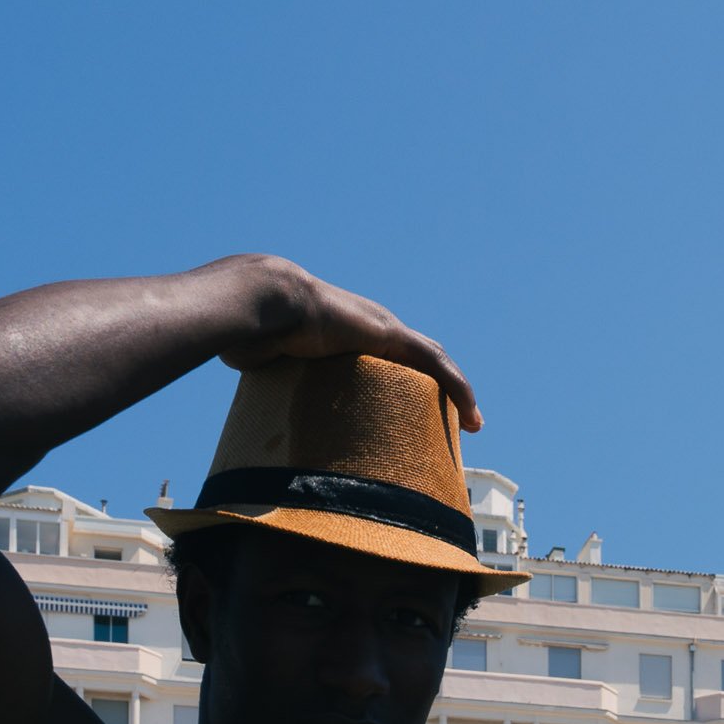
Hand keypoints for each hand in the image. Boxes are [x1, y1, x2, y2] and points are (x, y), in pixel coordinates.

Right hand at [218, 255, 481, 429]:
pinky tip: (472, 415)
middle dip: (439, 389)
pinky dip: (458, 389)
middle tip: (456, 420)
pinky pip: (436, 365)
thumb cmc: (250, 331)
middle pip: (419, 360)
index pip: (386, 361)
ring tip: (473, 422)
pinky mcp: (391, 335)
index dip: (404, 383)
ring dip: (457, 392)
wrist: (259, 301)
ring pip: (435, 362)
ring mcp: (383, 328)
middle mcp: (370, 328)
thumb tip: (250, 404)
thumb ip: (270, 377)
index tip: (411, 414)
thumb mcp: (268, 362)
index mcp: (345, 335)